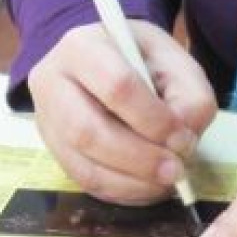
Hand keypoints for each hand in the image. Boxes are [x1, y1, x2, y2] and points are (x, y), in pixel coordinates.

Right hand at [30, 20, 216, 204]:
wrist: (108, 60)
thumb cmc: (143, 58)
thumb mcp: (175, 61)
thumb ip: (189, 95)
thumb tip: (183, 139)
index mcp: (82, 46)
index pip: (116, 87)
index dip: (153, 120)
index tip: (183, 138)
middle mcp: (52, 82)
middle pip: (89, 131)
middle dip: (139, 158)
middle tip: (176, 171)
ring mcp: (46, 119)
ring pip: (83, 163)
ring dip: (131, 181)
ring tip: (166, 182)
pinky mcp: (52, 149)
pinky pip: (83, 180)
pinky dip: (120, 190)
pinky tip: (147, 187)